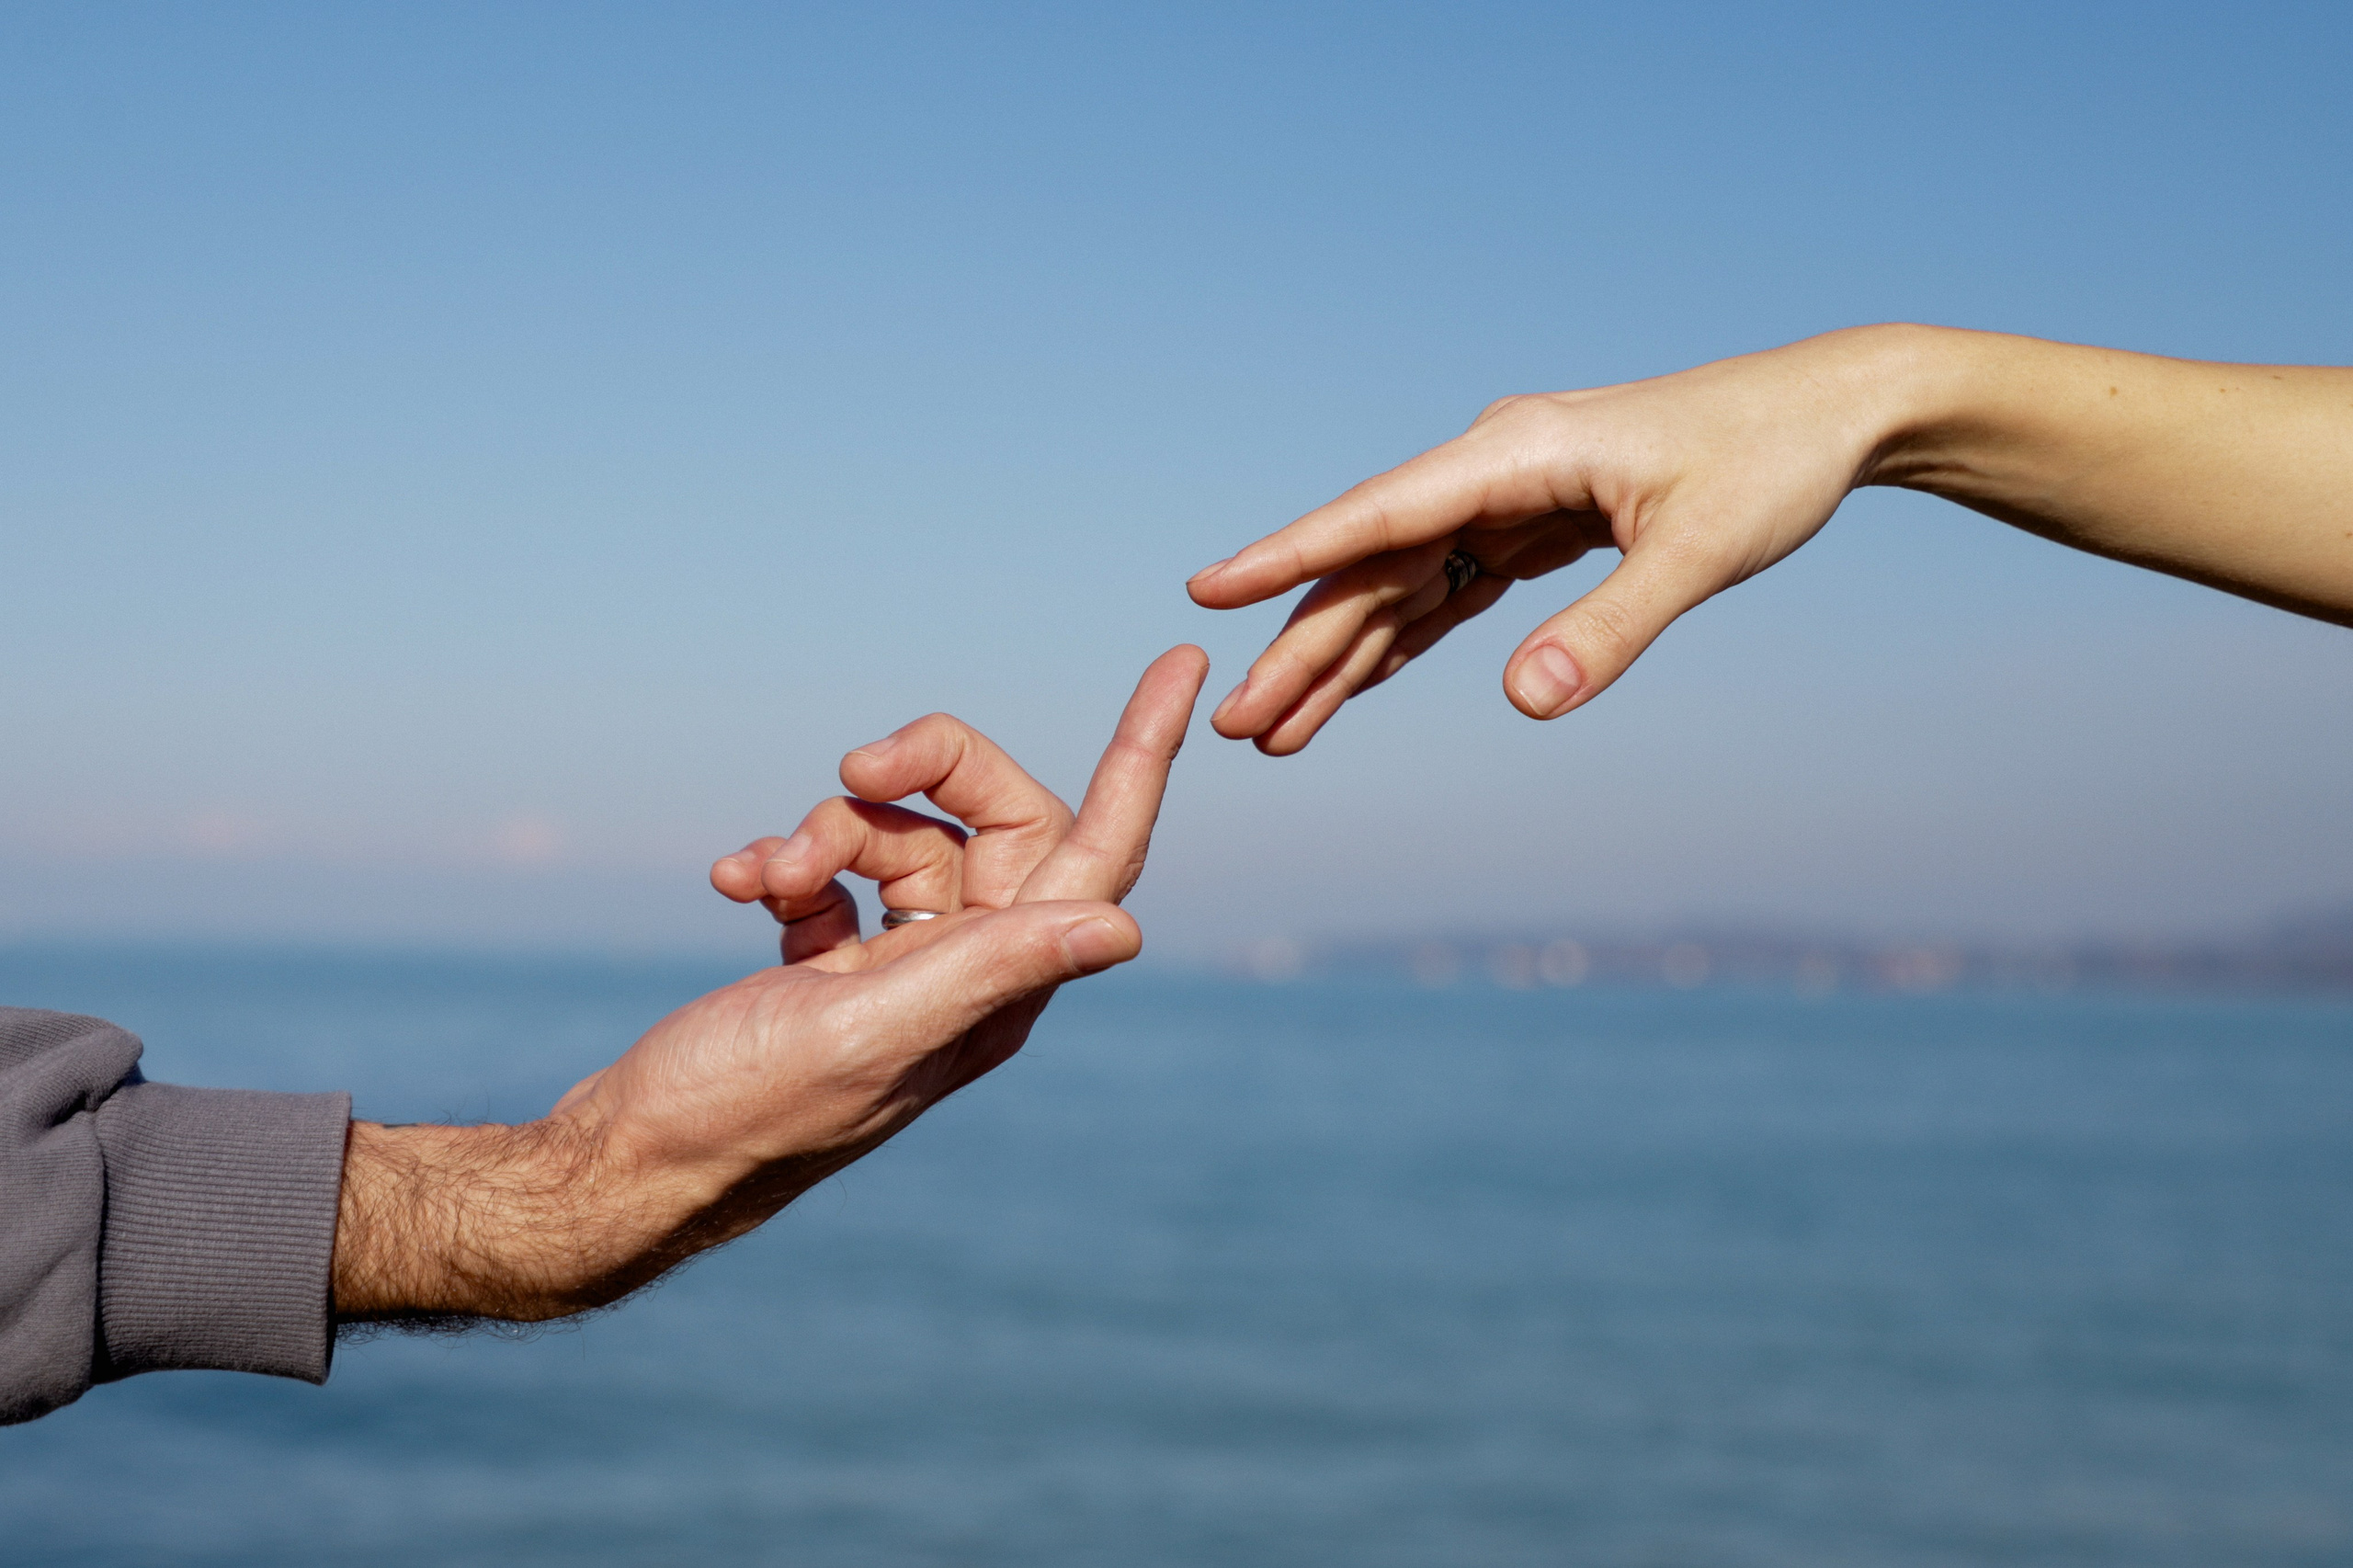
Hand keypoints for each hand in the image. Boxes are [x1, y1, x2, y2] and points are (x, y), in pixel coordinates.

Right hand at [333, 645, 1209, 1323]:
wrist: (631, 1158)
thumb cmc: (746, 1108)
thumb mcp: (873, 1030)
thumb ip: (989, 969)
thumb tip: (1125, 931)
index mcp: (1002, 989)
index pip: (1102, 849)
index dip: (1143, 754)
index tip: (1183, 662)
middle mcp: (969, 973)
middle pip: (992, 816)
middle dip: (924, 772)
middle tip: (857, 759)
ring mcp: (902, 966)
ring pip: (899, 836)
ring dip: (828, 832)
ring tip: (768, 873)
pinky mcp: (836, 962)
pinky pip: (834, 872)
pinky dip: (786, 863)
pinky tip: (736, 884)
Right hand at [1187, 327, 1903, 752]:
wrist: (1835, 414)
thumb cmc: (1773, 464)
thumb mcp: (1701, 552)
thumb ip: (1611, 628)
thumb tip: (1522, 703)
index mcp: (1515, 452)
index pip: (1377, 516)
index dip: (1289, 558)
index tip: (1209, 592)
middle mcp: (1495, 468)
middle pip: (1374, 567)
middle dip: (1301, 647)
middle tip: (1234, 726)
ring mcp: (1511, 496)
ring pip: (1402, 585)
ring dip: (1342, 657)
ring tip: (1276, 733)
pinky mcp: (1537, 525)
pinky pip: (1449, 590)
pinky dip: (1403, 643)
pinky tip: (1355, 690)